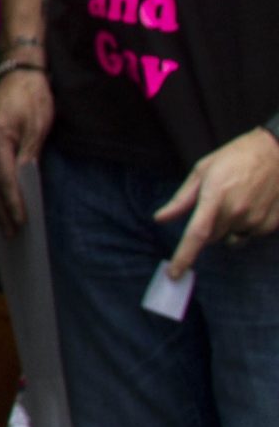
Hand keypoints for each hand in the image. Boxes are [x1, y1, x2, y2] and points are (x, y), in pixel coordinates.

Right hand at [0, 68, 54, 235]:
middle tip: (13, 238)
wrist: (18, 73)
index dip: (12, 203)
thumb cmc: (32, 97)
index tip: (22, 225)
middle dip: (0, 212)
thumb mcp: (39, 125)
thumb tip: (26, 183)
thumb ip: (30, 155)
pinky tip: (0, 206)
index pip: (3, 178)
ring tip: (7, 229)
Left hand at [157, 127, 278, 277]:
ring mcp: (255, 221)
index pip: (196, 235)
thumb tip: (160, 219)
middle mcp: (236, 213)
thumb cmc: (235, 157)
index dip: (184, 257)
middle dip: (206, 226)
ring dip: (226, 226)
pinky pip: (249, 234)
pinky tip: (251, 203)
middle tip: (214, 202)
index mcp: (215, 198)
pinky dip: (244, 225)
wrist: (276, 152)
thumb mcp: (202, 171)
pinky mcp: (270, 225)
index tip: (174, 273)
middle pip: (210, 237)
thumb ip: (181, 199)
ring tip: (235, 199)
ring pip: (229, 237)